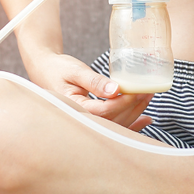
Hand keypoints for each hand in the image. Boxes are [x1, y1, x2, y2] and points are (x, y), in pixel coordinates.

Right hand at [27, 52, 153, 130]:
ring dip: (135, 113)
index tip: (137, 89)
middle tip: (148, 91)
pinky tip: (145, 119)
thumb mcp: (75, 71)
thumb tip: (116, 90)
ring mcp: (87, 121)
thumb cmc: (57, 68)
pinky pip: (113, 125)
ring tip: (148, 98)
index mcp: (74, 108)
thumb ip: (94, 81)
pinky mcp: (92, 118)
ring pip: (116, 124)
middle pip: (113, 120)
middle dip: (134, 107)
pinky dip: (132, 124)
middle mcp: (81, 119)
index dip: (124, 101)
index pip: (105, 110)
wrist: (45, 69)